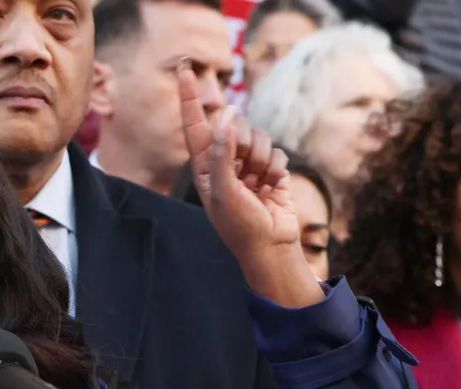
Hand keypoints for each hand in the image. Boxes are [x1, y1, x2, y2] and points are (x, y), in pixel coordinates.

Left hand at [178, 61, 297, 261]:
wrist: (269, 247)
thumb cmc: (239, 225)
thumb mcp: (223, 190)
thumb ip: (220, 152)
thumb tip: (223, 114)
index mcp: (204, 166)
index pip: (195, 125)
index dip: (189, 97)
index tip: (184, 68)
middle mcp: (224, 161)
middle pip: (234, 125)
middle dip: (244, 143)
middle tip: (245, 172)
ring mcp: (248, 164)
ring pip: (258, 136)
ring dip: (261, 159)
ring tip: (259, 184)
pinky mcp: (271, 168)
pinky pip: (276, 151)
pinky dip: (276, 168)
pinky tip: (272, 188)